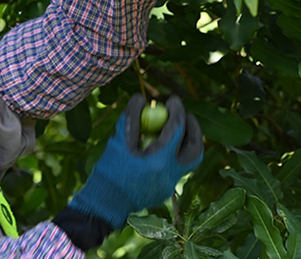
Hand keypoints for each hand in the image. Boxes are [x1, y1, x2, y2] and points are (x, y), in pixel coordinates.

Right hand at [67, 93, 202, 228]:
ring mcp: (170, 185)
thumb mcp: (118, 141)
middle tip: (184, 114)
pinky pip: (176, 168)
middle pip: (195, 148)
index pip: (178, 130)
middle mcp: (170, 175)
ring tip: (174, 128)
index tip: (173, 99)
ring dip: (185, 142)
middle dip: (193, 128)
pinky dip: (172, 154)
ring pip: (189, 161)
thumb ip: (130, 117)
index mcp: (159, 162)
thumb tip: (140, 97)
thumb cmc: (109, 170)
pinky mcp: (165, 190)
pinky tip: (158, 146)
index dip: (178, 111)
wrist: (104, 203)